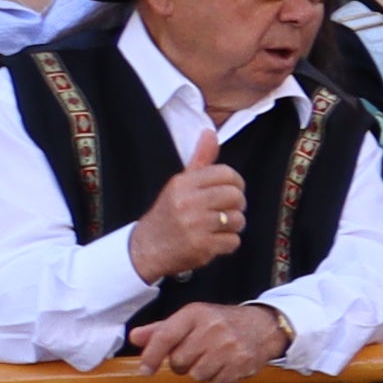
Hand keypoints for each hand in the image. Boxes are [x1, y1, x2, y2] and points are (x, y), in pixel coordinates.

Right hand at [123, 154, 247, 284]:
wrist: (145, 249)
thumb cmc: (168, 214)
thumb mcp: (180, 184)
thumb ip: (200, 160)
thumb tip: (210, 133)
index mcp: (183, 183)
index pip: (226, 174)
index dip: (236, 183)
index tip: (231, 190)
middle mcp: (187, 202)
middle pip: (235, 196)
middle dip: (237, 205)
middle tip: (227, 210)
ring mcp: (194, 225)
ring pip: (237, 219)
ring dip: (233, 226)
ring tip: (217, 227)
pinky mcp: (201, 246)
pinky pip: (233, 241)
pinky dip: (227, 243)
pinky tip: (213, 241)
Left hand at [127, 302, 292, 382]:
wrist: (264, 326)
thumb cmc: (223, 322)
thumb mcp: (192, 319)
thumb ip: (162, 330)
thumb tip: (135, 338)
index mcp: (195, 314)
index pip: (165, 337)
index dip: (151, 356)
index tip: (146, 369)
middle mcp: (212, 328)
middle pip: (179, 362)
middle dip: (183, 364)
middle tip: (195, 356)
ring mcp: (228, 346)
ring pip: (197, 375)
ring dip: (201, 372)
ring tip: (212, 360)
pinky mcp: (241, 363)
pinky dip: (218, 379)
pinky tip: (225, 366)